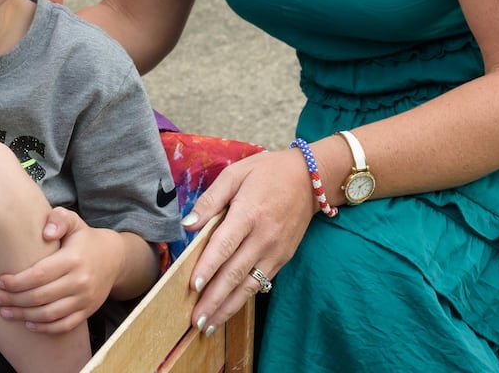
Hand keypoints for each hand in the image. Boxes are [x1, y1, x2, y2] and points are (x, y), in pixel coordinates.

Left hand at [0, 207, 116, 333]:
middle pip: (40, 297)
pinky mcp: (87, 312)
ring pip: (49, 314)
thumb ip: (58, 218)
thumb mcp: (73, 221)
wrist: (114, 258)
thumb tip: (46, 232)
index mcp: (73, 259)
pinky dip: (44, 328)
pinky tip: (28, 323)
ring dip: (24, 315)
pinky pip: (64, 325)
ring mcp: (85, 299)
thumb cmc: (83, 238)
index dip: (17, 281)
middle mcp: (80, 282)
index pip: (39, 275)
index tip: (0, 281)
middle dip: (13, 300)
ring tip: (5, 312)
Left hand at [180, 149, 316, 332]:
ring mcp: (276, 251)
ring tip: (208, 326)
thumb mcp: (235, 174)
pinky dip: (244, 299)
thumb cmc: (267, 173)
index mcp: (249, 213)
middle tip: (195, 321)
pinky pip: (261, 282)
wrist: (310, 179)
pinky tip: (229, 310)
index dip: (208, 267)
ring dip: (228, 307)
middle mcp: (264, 237)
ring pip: (249, 285)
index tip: (192, 287)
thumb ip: (211, 200)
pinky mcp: (283, 258)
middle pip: (235, 273)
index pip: (225, 245)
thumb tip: (187, 225)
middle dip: (214, 299)